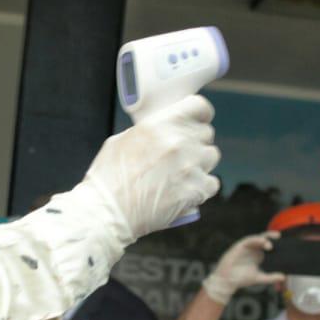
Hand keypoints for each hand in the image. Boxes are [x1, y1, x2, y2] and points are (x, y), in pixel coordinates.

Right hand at [82, 94, 219, 239]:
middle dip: (195, 143)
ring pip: (211, 157)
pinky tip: (185, 191)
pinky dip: (202, 188)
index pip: (199, 107)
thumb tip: (162, 131)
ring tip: (180, 175)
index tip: (196, 122)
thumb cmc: (109, 178)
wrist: (107, 212)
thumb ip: (150, 131)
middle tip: (179, 156)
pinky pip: (212, 183)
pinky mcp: (196, 190)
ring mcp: (190, 166)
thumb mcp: (122, 140)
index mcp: (161, 124)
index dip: (199, 115)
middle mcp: (179, 141)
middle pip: (206, 134)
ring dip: (200, 164)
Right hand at [202, 232, 284, 304]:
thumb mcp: (259, 278)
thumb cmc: (241, 278)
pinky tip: (261, 242)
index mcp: (259, 256)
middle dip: (271, 236)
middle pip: (264, 240)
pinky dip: (255, 240)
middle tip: (278, 236)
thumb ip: (271, 277)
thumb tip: (283, 277)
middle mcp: (253, 250)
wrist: (228, 281)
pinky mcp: (239, 246)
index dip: (276, 244)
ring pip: (256, 238)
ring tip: (269, 245)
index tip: (284, 244)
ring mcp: (246, 247)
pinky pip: (248, 240)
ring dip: (263, 239)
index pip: (269, 247)